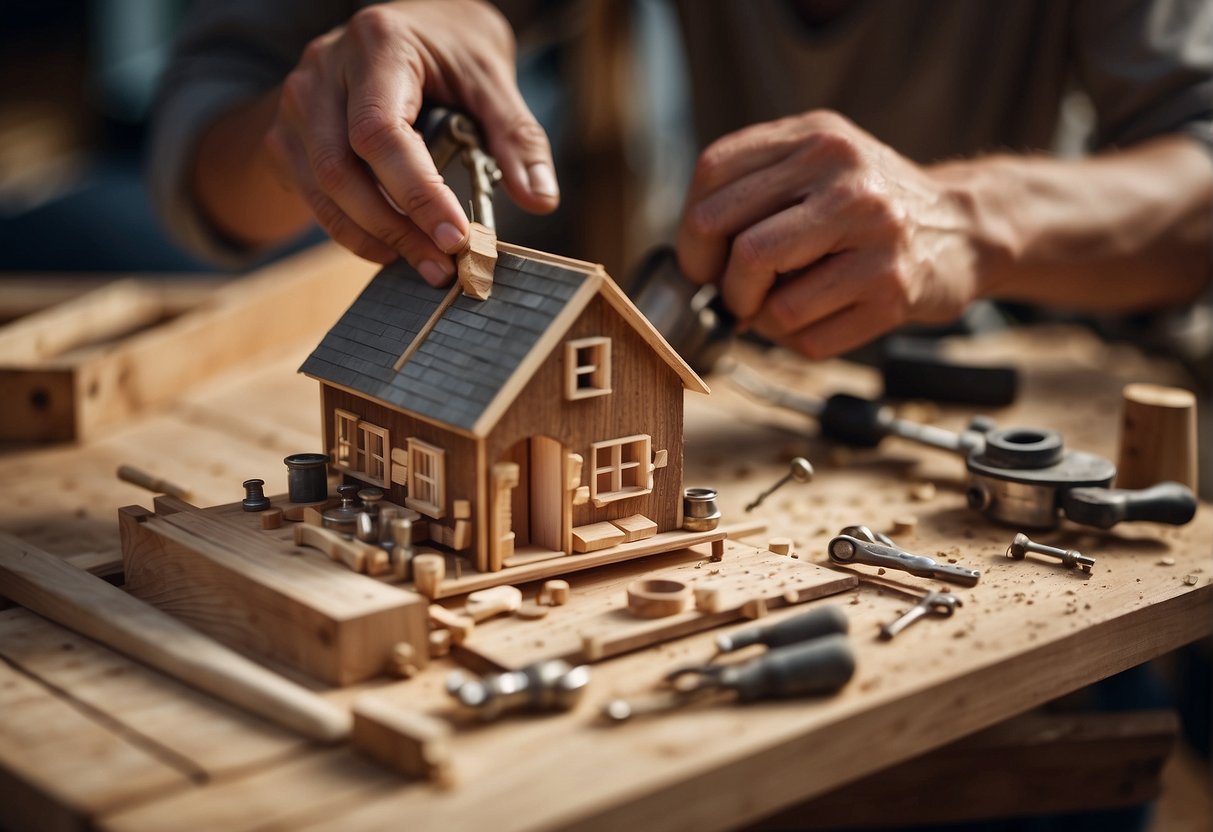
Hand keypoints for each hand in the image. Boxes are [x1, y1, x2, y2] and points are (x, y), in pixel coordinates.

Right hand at [264, 0, 558, 279]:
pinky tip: (393, 248)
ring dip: (373, 238)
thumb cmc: (447, 52)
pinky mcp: (287, 135)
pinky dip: (353, 231)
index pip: (381, 132)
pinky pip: (314, 196)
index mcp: (378, 46)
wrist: (401, 30)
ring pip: (322, 189)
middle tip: (444, 267)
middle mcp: (324, 70)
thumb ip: (517, 136)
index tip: (456, 237)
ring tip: (425, 265)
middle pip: (342, 168)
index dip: (416, 193)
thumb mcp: (490, 77)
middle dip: (395, 227)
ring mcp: (296, 104)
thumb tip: (541, 199)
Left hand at [676, 111, 980, 358]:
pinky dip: (793, 338)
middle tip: (732, 293)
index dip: (690, 230)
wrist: (964, 229)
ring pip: (769, 302)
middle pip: (738, 245)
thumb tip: (690, 255)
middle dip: (720, 283)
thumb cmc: (871, 206)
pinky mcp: (891, 292)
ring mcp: (874, 238)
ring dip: (759, 318)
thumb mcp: (819, 164)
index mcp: (818, 139)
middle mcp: (847, 181)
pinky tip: (816, 316)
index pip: (714, 174)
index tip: (701, 257)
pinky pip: (804, 336)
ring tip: (779, 305)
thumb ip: (756, 187)